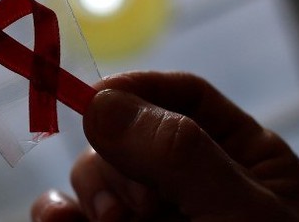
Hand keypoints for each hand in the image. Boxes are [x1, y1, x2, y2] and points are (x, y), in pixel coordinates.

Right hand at [31, 72, 298, 221]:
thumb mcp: (240, 217)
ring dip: (90, 191)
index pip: (184, 98)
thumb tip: (103, 101)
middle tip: (137, 204)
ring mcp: (146, 217)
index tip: (99, 98)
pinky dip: (57, 215)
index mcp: (240, 161)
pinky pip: (66, 214)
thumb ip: (180, 155)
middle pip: (127, 132)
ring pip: (92, 172)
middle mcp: (188, 183)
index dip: (140, 89)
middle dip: (118, 160)